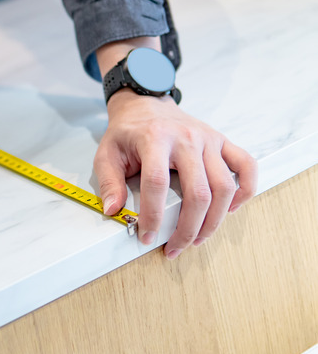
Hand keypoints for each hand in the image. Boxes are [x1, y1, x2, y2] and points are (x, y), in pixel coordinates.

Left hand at [95, 90, 257, 258]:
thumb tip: (113, 211)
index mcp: (155, 139)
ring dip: (214, 220)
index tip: (147, 236)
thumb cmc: (127, 132)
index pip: (157, 183)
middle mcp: (186, 139)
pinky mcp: (222, 142)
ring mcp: (208, 140)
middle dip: (187, 228)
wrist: (146, 104)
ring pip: (224, 187)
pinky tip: (230, 210)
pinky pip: (246, 167)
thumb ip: (108, 182)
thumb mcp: (107, 153)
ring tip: (197, 239)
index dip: (153, 215)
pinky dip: (245, 191)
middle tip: (175, 248)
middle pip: (198, 192)